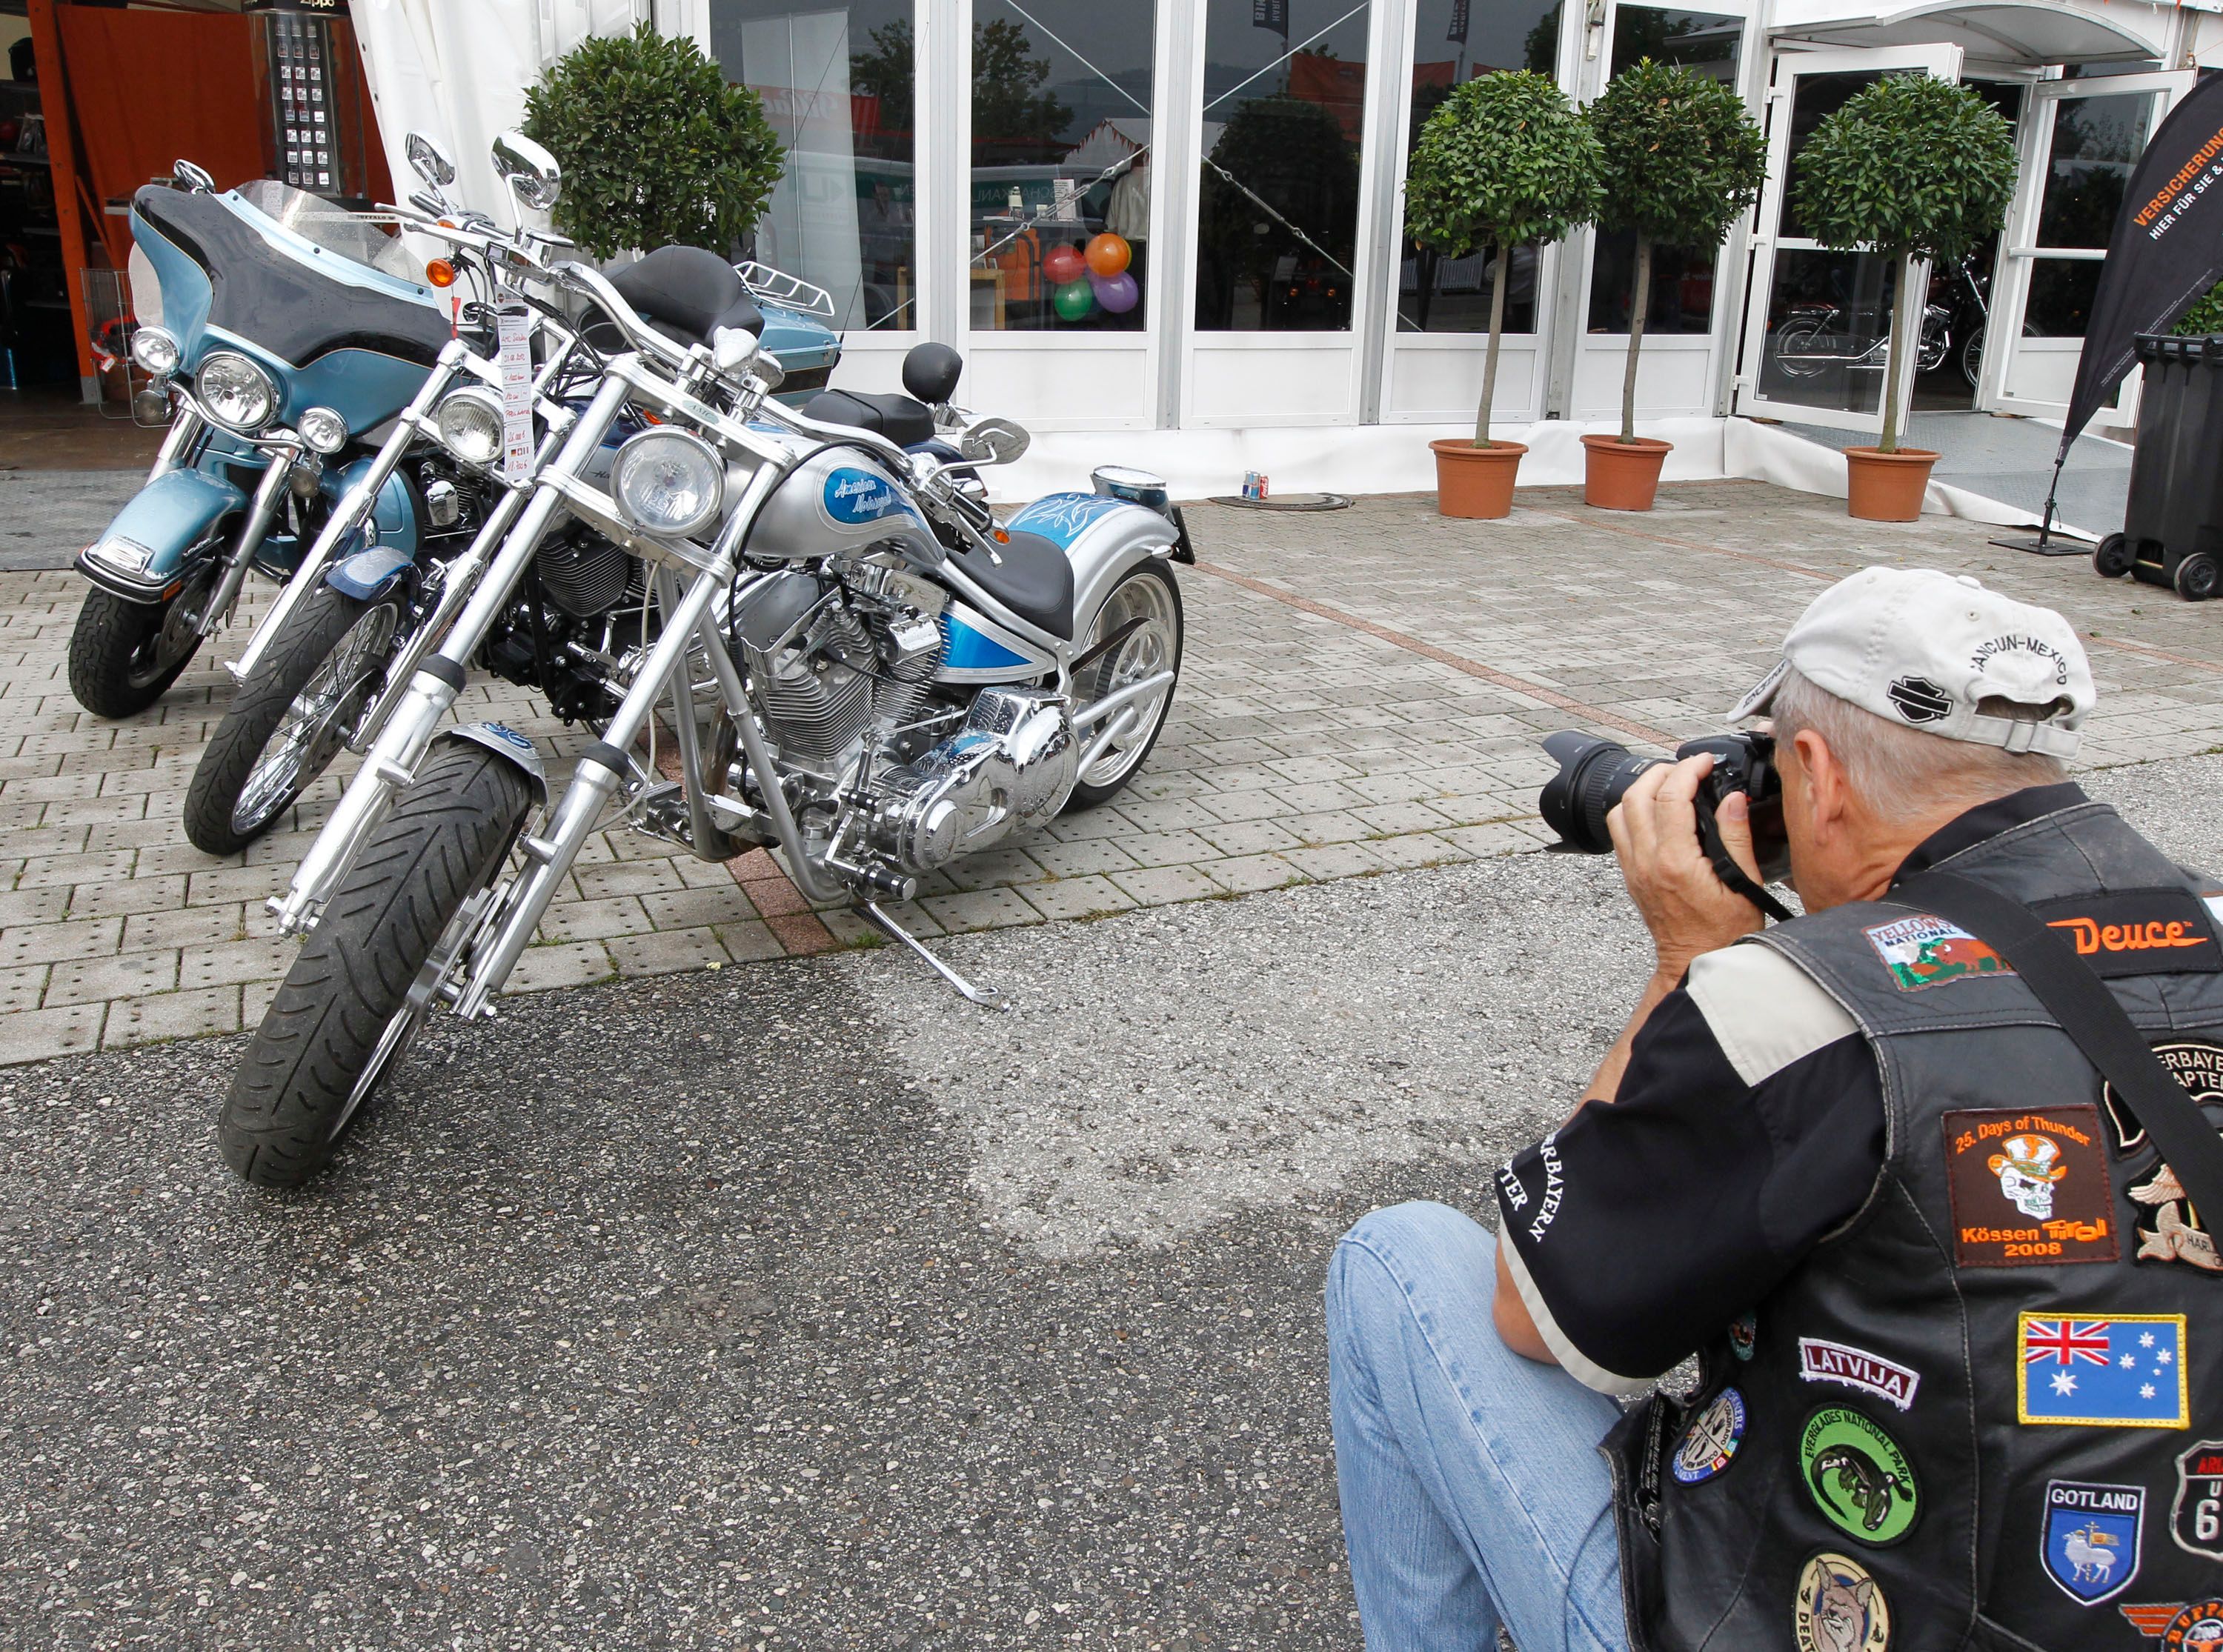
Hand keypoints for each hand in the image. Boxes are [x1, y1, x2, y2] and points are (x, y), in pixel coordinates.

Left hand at [1605, 753, 1765, 982]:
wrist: (1695, 964)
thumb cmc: (1723, 934)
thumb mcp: (1745, 885)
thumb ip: (1736, 837)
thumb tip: (1733, 799)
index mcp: (1676, 862)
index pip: (1671, 797)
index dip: (1688, 770)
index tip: (1704, 762)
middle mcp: (1647, 862)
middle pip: (1636, 796)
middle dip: (1660, 771)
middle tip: (1686, 767)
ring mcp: (1634, 869)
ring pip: (1619, 812)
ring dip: (1642, 789)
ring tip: (1670, 783)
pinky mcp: (1631, 876)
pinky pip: (1619, 832)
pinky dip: (1634, 811)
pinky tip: (1658, 811)